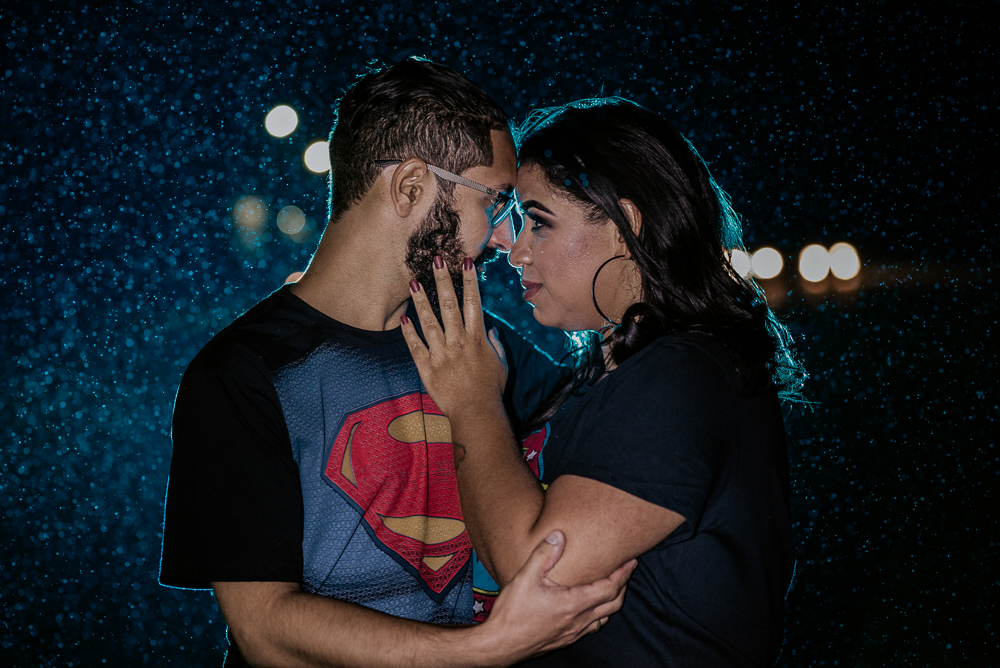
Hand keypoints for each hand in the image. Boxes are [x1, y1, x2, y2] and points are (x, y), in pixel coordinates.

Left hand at [401, 256, 507, 418]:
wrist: (477, 413)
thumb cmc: (491, 390)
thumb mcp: (501, 364)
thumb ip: (495, 344)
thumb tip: (489, 329)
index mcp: (476, 339)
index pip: (473, 303)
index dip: (469, 281)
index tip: (465, 262)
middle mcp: (458, 342)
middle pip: (449, 305)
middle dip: (443, 280)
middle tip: (436, 260)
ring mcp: (441, 354)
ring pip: (429, 322)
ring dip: (421, 301)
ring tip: (413, 281)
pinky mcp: (427, 368)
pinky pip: (416, 347)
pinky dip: (409, 333)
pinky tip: (403, 318)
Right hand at [477, 530, 634, 663]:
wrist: (500, 645)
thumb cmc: (512, 613)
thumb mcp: (526, 577)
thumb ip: (544, 554)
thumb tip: (559, 534)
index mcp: (574, 604)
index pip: (610, 588)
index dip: (623, 574)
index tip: (631, 561)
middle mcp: (578, 621)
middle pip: (613, 604)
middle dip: (623, 586)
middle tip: (626, 570)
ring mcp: (572, 633)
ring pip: (603, 618)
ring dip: (612, 602)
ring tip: (611, 587)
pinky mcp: (564, 640)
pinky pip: (591, 628)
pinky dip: (598, 615)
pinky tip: (588, 608)